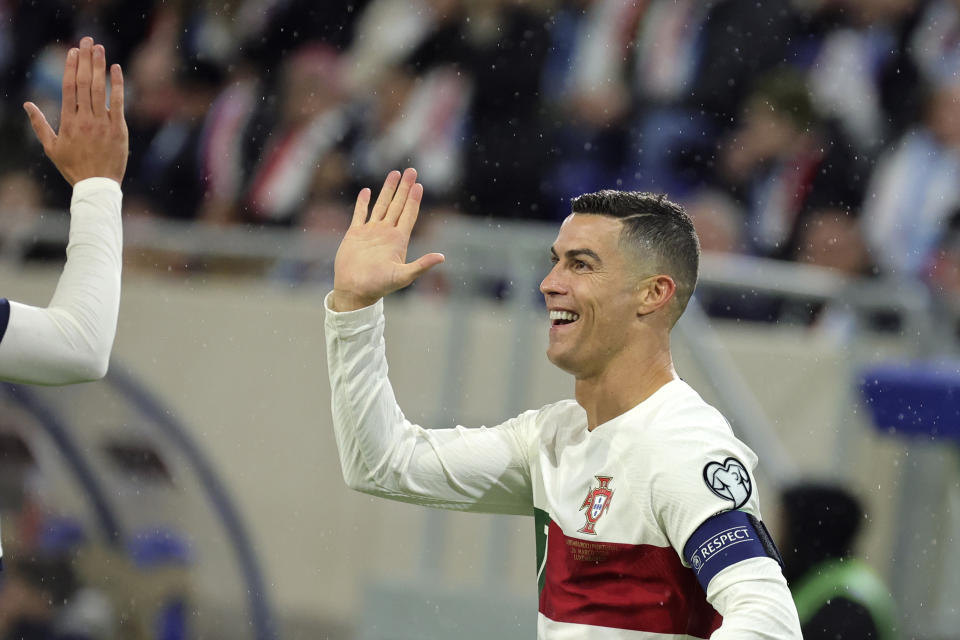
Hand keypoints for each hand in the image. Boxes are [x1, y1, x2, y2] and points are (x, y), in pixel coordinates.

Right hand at [23, 36, 128, 185]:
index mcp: (68, 122)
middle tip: (87, 40)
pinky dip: (118, 85)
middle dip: (85, 60)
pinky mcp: (119, 129)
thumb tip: (27, 104)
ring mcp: (103, 123)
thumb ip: (39, 124)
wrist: (97, 185)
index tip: (72, 51)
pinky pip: (119, 103)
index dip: (70, 67)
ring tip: (99, 48)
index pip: (68, 88)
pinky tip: (116, 69)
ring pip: (100, 89)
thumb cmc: (73, 167)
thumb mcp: (51, 147)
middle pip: (84, 83)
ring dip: (100, 66)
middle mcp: (85, 119)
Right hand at [332, 168, 444, 310]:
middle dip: (405, 188)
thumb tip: (442, 257)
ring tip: (394, 173)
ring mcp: (371, 232)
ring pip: (381, 205)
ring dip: (387, 190)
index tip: (419, 184)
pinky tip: (367, 191)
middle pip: (398, 205)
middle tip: (411, 170)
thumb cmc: (379, 286)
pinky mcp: (355, 234)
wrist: (355, 290)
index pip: (409, 214)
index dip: (414, 199)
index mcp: (398, 240)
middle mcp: (386, 233)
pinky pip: (360, 214)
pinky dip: (363, 202)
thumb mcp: (403, 276)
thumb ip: (422, 265)